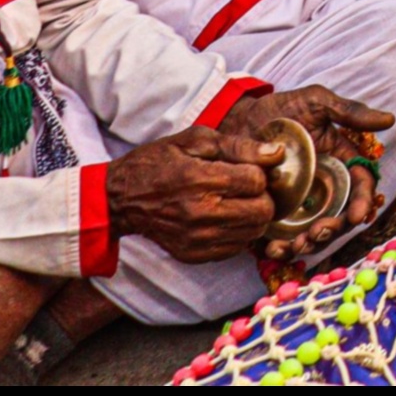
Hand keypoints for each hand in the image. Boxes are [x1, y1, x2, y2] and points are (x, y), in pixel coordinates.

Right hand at [107, 125, 279, 263]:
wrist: (120, 199)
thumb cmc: (158, 163)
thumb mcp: (195, 140)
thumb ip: (238, 146)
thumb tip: (275, 153)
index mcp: (200, 180)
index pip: (257, 181)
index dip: (258, 172)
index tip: (247, 168)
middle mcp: (201, 214)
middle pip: (262, 211)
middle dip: (262, 196)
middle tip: (247, 187)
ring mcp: (197, 239)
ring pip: (254, 232)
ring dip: (253, 215)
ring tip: (236, 202)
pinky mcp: (193, 255)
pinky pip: (237, 247)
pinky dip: (239, 232)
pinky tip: (224, 218)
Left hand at [217, 86, 395, 258]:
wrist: (237, 119)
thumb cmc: (281, 109)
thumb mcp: (316, 103)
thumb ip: (350, 112)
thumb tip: (389, 120)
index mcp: (340, 163)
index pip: (360, 186)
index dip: (362, 203)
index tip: (356, 216)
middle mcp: (325, 187)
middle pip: (340, 216)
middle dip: (334, 229)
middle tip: (318, 232)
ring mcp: (300, 203)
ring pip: (315, 232)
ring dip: (312, 244)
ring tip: (298, 245)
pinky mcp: (276, 215)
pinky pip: (284, 238)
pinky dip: (282, 249)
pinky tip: (274, 249)